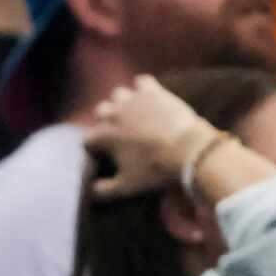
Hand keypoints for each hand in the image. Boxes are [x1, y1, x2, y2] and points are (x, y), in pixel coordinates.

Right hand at [84, 73, 212, 199]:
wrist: (187, 151)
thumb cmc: (156, 171)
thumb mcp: (128, 186)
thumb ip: (104, 190)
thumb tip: (90, 192)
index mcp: (103, 136)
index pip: (88, 141)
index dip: (96, 149)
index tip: (105, 156)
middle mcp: (112, 113)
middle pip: (101, 113)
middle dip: (108, 123)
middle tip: (124, 135)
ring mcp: (131, 100)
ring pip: (118, 96)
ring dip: (124, 104)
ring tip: (136, 115)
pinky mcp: (152, 91)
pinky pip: (142, 83)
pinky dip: (145, 89)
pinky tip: (152, 98)